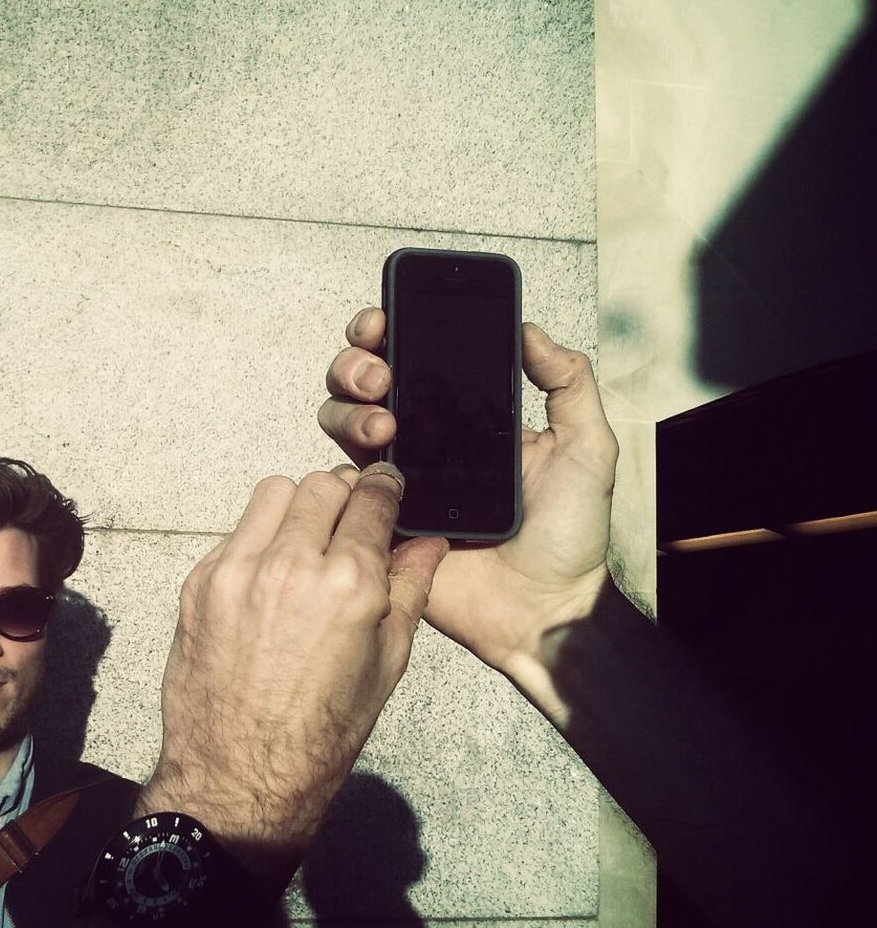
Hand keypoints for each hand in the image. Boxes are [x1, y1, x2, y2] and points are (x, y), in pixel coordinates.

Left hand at [136, 466, 447, 889]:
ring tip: (306, 541)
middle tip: (349, 521)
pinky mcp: (200, 582)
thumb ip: (411, 590)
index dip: (386, 488)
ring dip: (298, 507)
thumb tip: (430, 542)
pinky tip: (269, 577)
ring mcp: (238, 569)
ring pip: (274, 494)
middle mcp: (291, 563)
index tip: (387, 488)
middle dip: (343, 496)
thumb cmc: (324, 732)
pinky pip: (237, 531)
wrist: (240, 777)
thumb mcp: (387, 664)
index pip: (372, 500)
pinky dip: (259, 539)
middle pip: (323, 486)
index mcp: (349, 584)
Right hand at [318, 308, 618, 680]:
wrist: (544, 610)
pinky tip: (370, 469)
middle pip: (362, 382)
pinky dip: (343, 468)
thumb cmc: (569, 536)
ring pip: (341, 422)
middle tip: (381, 375)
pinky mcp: (379, 521)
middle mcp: (424, 440)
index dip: (389, 330)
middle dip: (356, 363)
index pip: (415, 357)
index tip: (387, 318)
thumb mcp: (587, 446)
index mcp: (466, 415)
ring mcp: (396, 480)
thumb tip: (528, 329)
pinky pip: (341, 485)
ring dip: (348, 408)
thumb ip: (568, 382)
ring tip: (385, 425)